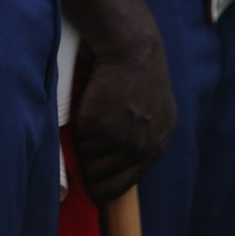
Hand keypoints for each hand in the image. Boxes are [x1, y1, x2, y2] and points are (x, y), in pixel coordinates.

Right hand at [72, 30, 176, 204]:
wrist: (131, 44)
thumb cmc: (138, 72)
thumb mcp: (153, 112)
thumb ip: (141, 139)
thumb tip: (113, 173)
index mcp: (158, 144)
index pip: (126, 182)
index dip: (105, 188)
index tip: (91, 191)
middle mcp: (142, 146)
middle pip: (101, 174)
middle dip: (90, 161)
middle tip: (89, 139)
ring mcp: (120, 137)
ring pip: (86, 155)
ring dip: (85, 137)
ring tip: (98, 107)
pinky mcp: (97, 125)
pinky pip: (76, 137)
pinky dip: (79, 120)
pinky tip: (93, 99)